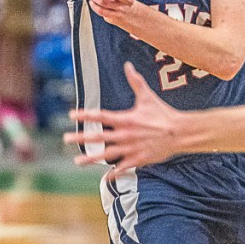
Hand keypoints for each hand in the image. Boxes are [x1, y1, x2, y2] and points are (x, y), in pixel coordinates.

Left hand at [65, 62, 180, 175]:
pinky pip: (123, 168)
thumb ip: (135, 81)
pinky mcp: (138, 159)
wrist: (179, 132)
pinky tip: (105, 178)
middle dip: (81, 138)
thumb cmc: (162, 113)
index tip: (72, 114)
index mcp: (126, 119)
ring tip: (77, 162)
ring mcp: (131, 149)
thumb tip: (127, 65)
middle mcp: (125, 135)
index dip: (86, 115)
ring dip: (91, 159)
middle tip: (66, 139)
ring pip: (107, 155)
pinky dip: (114, 173)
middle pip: (99, 137)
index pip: (101, 116)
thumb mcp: (147, 96)